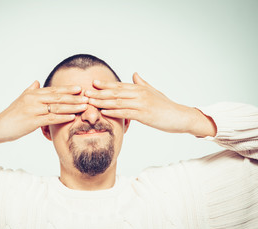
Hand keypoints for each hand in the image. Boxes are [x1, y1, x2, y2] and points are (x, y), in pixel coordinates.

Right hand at [0, 81, 87, 142]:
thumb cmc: (11, 115)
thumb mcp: (21, 99)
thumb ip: (31, 90)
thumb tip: (37, 81)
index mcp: (33, 93)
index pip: (54, 90)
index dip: (68, 89)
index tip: (80, 88)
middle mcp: (34, 99)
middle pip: (58, 97)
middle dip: (74, 97)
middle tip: (88, 97)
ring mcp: (33, 109)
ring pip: (57, 107)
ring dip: (72, 106)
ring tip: (84, 106)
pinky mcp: (32, 121)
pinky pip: (51, 118)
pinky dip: (62, 117)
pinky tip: (72, 117)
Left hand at [85, 73, 215, 136]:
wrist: (181, 116)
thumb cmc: (166, 105)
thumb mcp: (153, 92)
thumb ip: (142, 83)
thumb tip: (134, 74)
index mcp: (140, 88)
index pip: (119, 85)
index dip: (105, 84)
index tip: (93, 83)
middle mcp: (139, 93)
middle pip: (115, 92)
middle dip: (99, 92)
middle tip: (85, 92)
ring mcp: (142, 103)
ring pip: (118, 101)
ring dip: (102, 101)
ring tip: (90, 101)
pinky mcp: (144, 114)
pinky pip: (126, 112)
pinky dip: (114, 111)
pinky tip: (104, 111)